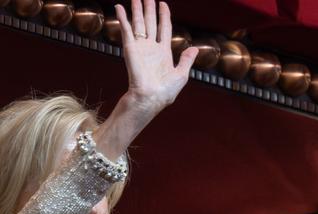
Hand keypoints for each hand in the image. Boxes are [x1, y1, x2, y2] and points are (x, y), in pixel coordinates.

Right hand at [92, 1, 195, 158]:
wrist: (151, 98)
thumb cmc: (166, 91)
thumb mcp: (181, 74)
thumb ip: (186, 60)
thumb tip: (194, 49)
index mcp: (164, 52)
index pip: (164, 28)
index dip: (164, 16)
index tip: (163, 3)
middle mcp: (151, 47)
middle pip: (151, 23)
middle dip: (149, 9)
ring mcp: (140, 47)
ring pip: (139, 23)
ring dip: (137, 10)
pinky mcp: (131, 48)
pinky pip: (126, 30)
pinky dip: (123, 18)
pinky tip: (120, 7)